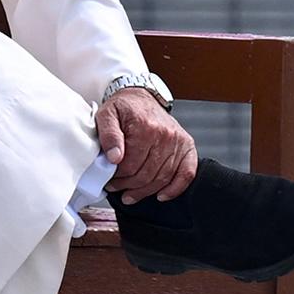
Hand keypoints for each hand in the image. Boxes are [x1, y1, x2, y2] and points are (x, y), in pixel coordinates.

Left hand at [96, 86, 196, 202]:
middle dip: (129, 186)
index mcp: (145, 128)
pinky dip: (175, 188)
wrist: (141, 98)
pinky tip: (161, 196)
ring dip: (146, 191)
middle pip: (147, 174)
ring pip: (163, 177)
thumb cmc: (123, 108)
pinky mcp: (187, 146)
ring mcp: (179, 142)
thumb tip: (114, 158)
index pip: (131, 165)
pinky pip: (187, 173)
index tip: (108, 180)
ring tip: (130, 195)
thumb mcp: (106, 115)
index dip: (118, 177)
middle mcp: (166, 135)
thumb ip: (108, 135)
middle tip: (116, 189)